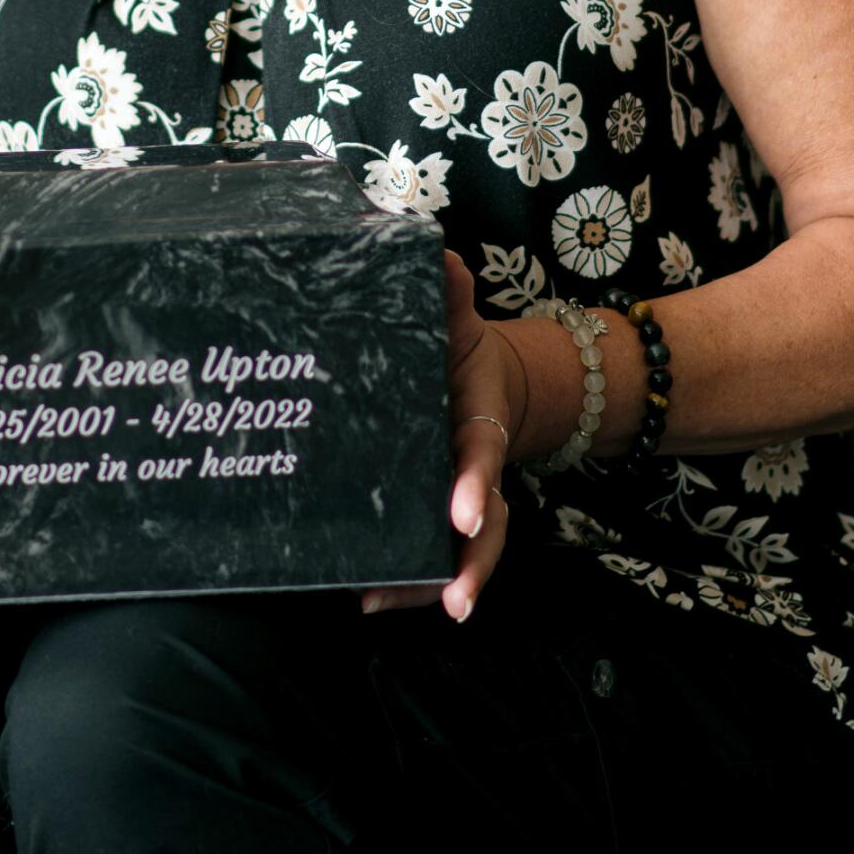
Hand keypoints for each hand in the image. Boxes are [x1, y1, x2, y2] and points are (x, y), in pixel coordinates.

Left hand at [360, 249, 521, 625]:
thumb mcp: (457, 319)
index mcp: (480, 426)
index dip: (476, 486)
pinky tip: (366, 597)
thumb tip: (438, 250)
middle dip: (471, 563)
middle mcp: (473, 473)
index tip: (465, 514)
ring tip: (383, 603)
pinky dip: (403, 584)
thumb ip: (449, 291)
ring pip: (458, 555)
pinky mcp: (430, 518)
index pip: (483, 458)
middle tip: (452, 597)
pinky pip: (425, 559)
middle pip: (487, 527)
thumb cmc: (460, 352)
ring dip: (427, 585)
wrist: (482, 383)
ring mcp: (454, 501)